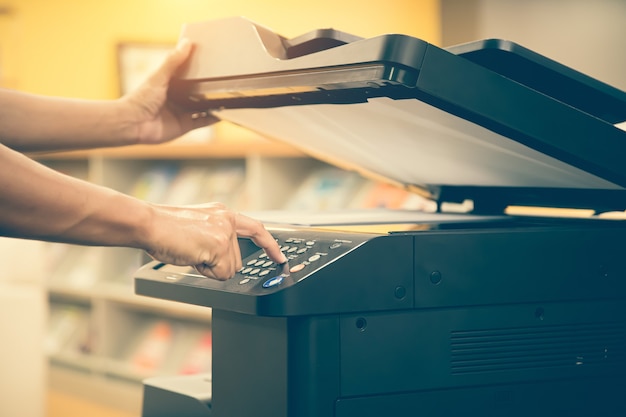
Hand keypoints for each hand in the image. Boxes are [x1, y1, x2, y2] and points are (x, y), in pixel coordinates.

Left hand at [121, 39, 218, 144]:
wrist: (133, 123)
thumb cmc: (141, 98)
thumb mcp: (159, 76)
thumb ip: (174, 61)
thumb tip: (188, 42)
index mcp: (170, 85)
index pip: (188, 75)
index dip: (199, 69)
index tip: (213, 61)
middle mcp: (177, 99)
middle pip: (197, 92)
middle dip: (210, 88)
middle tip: (226, 79)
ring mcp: (181, 113)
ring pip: (202, 107)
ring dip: (214, 103)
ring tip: (229, 95)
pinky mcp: (185, 126)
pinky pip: (202, 122)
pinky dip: (213, 118)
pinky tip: (224, 113)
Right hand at [145, 203, 286, 279]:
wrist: (149, 224)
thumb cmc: (164, 227)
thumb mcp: (198, 226)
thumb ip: (215, 235)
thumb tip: (223, 257)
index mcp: (222, 213)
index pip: (256, 229)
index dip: (270, 245)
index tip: (280, 257)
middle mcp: (227, 220)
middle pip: (238, 260)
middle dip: (219, 264)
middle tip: (196, 252)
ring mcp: (225, 233)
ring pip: (230, 269)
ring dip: (210, 268)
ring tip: (191, 252)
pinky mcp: (220, 246)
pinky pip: (221, 274)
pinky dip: (206, 272)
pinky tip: (192, 257)